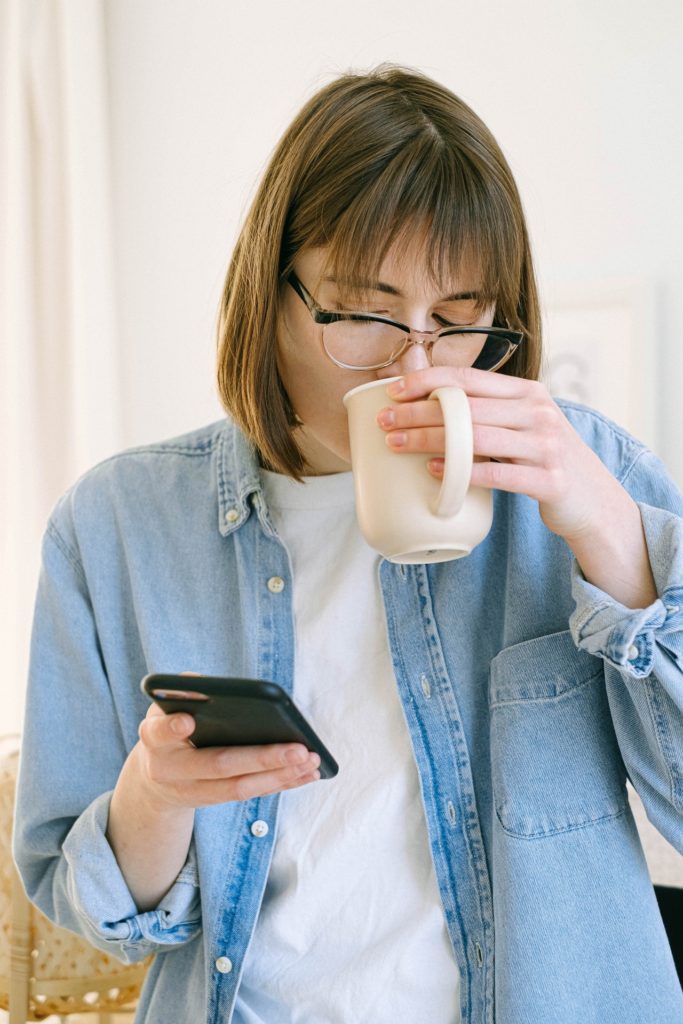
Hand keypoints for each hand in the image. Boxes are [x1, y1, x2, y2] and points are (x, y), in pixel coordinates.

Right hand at [133, 702, 320, 811]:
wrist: (156, 777)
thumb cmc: (168, 730)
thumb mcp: (164, 709)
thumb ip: (180, 694)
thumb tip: (200, 682)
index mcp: (154, 740)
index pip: (159, 733)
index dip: (171, 729)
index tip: (187, 722)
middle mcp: (170, 770)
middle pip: (218, 766)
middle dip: (261, 758)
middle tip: (298, 749)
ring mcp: (193, 791)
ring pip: (240, 788)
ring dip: (280, 775)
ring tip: (311, 760)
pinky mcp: (215, 801)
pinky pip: (252, 794)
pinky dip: (282, 784)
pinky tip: (307, 774)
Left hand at [375, 366, 655, 606]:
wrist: (593, 502)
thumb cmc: (542, 462)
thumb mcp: (521, 426)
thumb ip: (484, 412)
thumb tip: (426, 395)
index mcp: (528, 392)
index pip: (469, 377)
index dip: (428, 380)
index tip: (393, 389)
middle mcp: (539, 412)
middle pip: (467, 407)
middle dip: (419, 412)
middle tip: (385, 420)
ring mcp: (547, 446)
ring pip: (477, 438)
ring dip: (430, 440)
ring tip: (397, 444)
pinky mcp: (550, 480)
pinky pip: (498, 474)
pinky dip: (463, 473)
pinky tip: (436, 472)